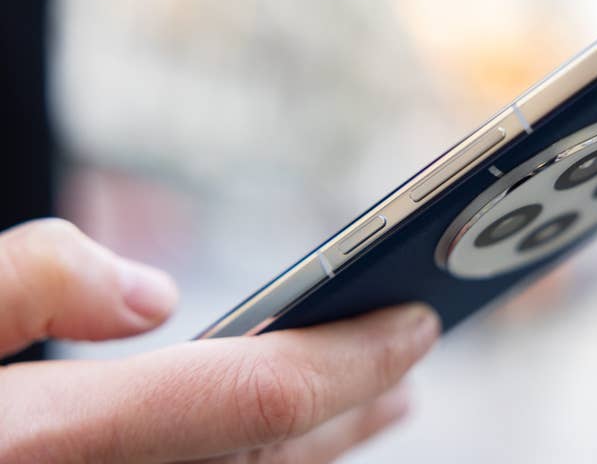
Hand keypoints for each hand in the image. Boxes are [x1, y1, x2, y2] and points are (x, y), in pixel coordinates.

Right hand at [0, 219, 439, 462]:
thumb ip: (24, 287)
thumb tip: (152, 295)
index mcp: (64, 440)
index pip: (257, 396)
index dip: (353, 359)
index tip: (419, 323)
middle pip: (274, 447)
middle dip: (356, 400)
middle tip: (416, 358)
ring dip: (325, 438)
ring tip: (378, 406)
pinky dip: (269, 456)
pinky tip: (279, 440)